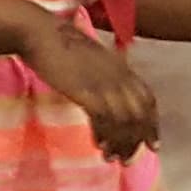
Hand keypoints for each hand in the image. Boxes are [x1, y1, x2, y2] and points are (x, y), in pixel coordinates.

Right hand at [22, 19, 160, 161]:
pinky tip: (97, 143)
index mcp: (121, 67)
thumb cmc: (57, 42)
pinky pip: (104, 118)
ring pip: (124, 120)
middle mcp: (118, 76)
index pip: (148, 100)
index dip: (153, 124)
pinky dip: (104, 134)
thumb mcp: (91, 57)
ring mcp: (102, 83)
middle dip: (137, 140)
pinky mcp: (85, 90)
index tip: (152, 144)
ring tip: (111, 158)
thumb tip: (105, 95)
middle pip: (139, 114)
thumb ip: (103, 74)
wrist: (38, 32)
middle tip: (128, 158)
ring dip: (120, 142)